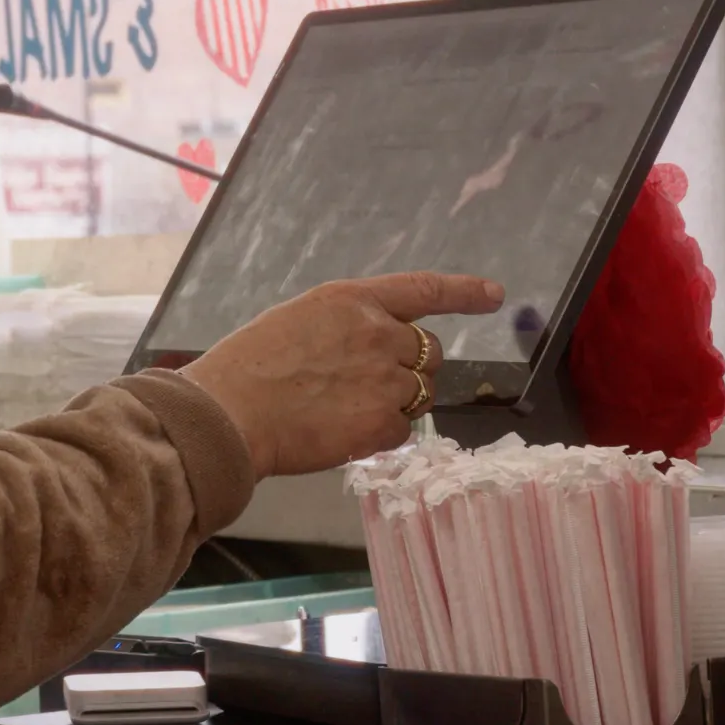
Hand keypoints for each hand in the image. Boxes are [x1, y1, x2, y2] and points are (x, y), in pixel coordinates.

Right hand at [180, 273, 504, 477]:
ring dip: (395, 401)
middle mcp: (378, 334)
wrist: (230, 412)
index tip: (494, 295)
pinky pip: (403, 429)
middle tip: (367, 386)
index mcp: (353, 300)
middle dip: (410, 369)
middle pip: (428, 353)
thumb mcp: (297, 322)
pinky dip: (381, 434)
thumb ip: (344, 329)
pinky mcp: (383, 423)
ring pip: (419, 393)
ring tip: (344, 409)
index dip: (464, 292)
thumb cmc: (247, 367)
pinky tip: (342, 432)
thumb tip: (370, 352)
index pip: (424, 290)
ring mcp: (385, 380)